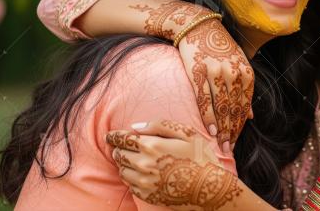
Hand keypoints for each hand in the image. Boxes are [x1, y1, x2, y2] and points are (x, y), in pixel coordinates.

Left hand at [106, 120, 242, 210]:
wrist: (209, 189)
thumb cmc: (200, 158)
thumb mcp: (187, 134)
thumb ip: (160, 125)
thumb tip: (135, 126)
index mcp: (152, 146)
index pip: (123, 139)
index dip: (114, 136)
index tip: (110, 135)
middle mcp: (143, 164)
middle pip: (119, 155)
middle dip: (118, 149)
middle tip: (123, 147)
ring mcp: (144, 182)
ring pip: (121, 170)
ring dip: (124, 164)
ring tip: (132, 160)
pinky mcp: (146, 195)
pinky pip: (129, 185)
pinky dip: (130, 177)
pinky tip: (141, 173)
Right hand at [178, 18, 253, 152]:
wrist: (198, 26)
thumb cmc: (219, 47)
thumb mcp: (238, 65)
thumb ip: (245, 90)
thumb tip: (251, 116)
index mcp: (246, 72)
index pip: (246, 105)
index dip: (241, 125)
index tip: (237, 140)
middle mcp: (234, 73)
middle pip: (234, 109)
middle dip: (232, 131)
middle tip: (229, 149)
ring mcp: (216, 74)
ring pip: (221, 107)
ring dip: (222, 128)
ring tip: (221, 144)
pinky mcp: (199, 74)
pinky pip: (205, 101)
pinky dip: (209, 117)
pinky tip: (210, 130)